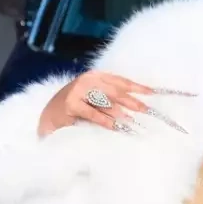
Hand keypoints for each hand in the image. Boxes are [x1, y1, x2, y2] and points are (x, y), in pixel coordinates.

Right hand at [37, 71, 186, 136]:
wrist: (48, 116)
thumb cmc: (76, 109)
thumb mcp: (95, 100)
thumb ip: (112, 99)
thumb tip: (138, 106)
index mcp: (96, 76)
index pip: (121, 81)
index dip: (138, 88)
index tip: (154, 94)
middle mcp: (88, 80)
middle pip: (116, 91)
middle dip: (133, 102)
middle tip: (147, 111)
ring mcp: (78, 91)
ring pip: (106, 102)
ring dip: (121, 114)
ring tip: (133, 123)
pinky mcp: (71, 104)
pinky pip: (93, 113)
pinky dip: (105, 121)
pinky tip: (115, 127)